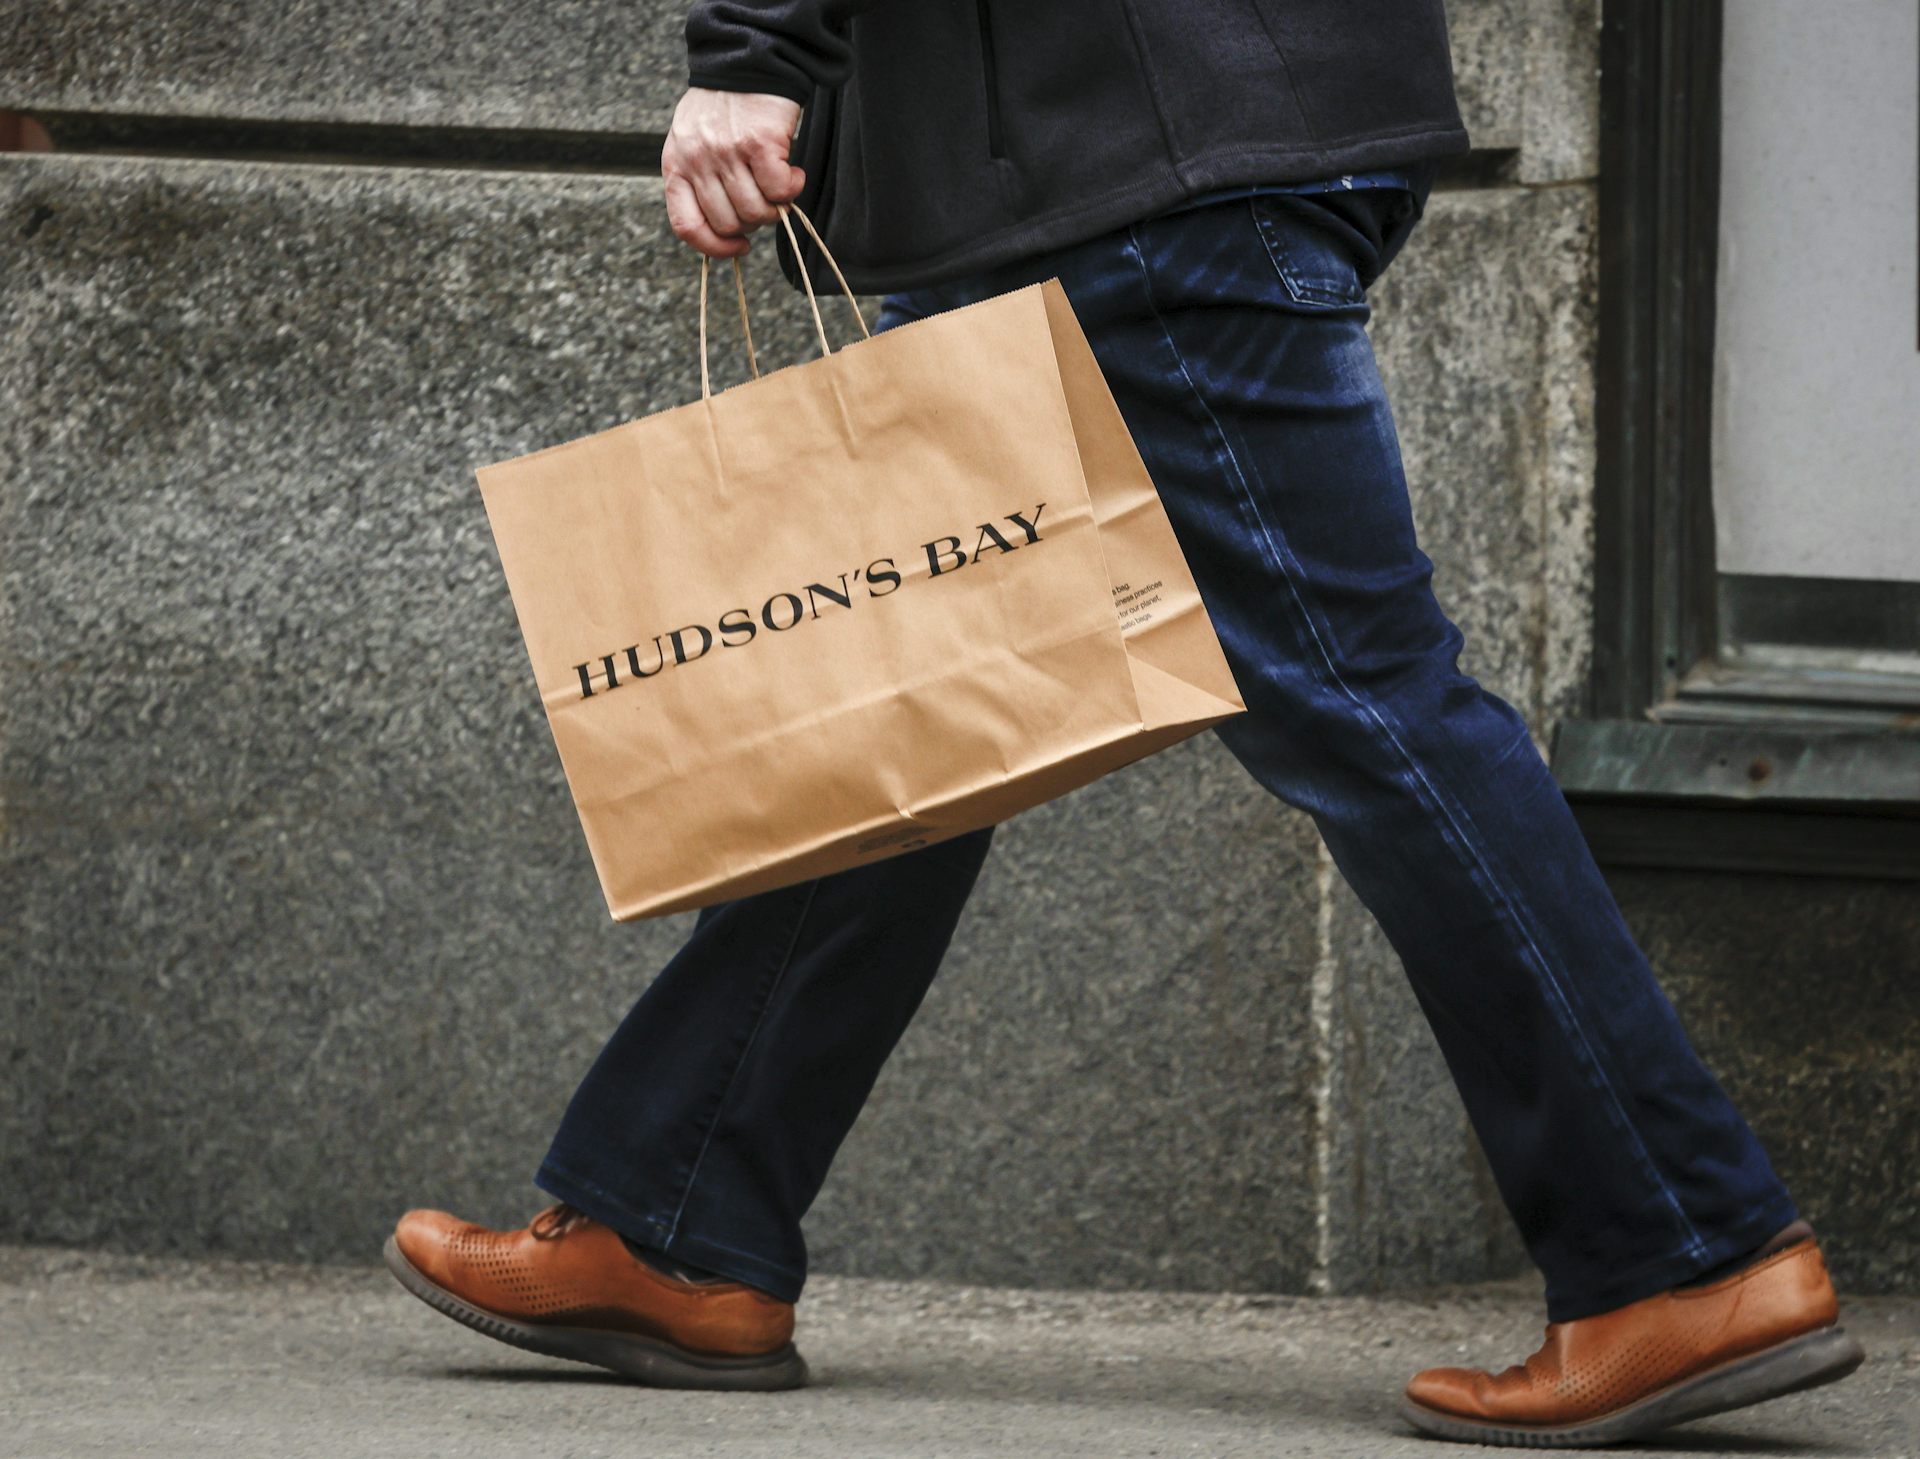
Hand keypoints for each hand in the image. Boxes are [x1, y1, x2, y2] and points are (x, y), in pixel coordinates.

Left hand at [662, 88, 805, 257]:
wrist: (746, 60)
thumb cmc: (724, 107)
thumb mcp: (693, 144)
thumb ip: (699, 182)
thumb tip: (726, 229)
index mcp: (676, 165)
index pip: (687, 226)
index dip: (714, 248)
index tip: (738, 247)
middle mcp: (697, 161)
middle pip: (728, 223)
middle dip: (752, 221)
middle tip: (764, 200)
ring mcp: (727, 153)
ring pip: (755, 211)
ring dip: (775, 206)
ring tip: (779, 184)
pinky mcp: (758, 144)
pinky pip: (779, 190)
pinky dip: (792, 188)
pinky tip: (793, 173)